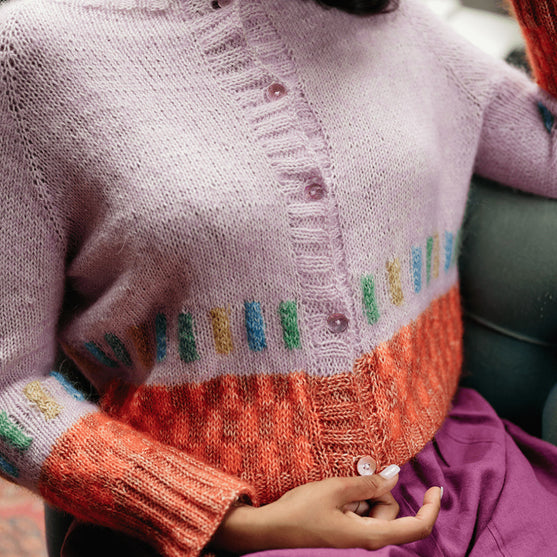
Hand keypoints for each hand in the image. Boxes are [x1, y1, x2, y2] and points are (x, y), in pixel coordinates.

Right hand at [211, 472, 441, 552]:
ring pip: (376, 508)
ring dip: (362, 494)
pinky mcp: (347, 529)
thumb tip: (394, 475)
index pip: (416, 527)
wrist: (272, 527)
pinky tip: (334, 496)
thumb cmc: (301, 510)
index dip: (432, 508)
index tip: (435, 487)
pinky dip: (354, 497)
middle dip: (379, 492)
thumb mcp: (335, 490)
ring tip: (337, 492)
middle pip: (392, 511)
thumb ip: (368, 483)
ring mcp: (357, 535)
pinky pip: (361, 509)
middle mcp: (367, 539)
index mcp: (370, 535)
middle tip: (352, 484)